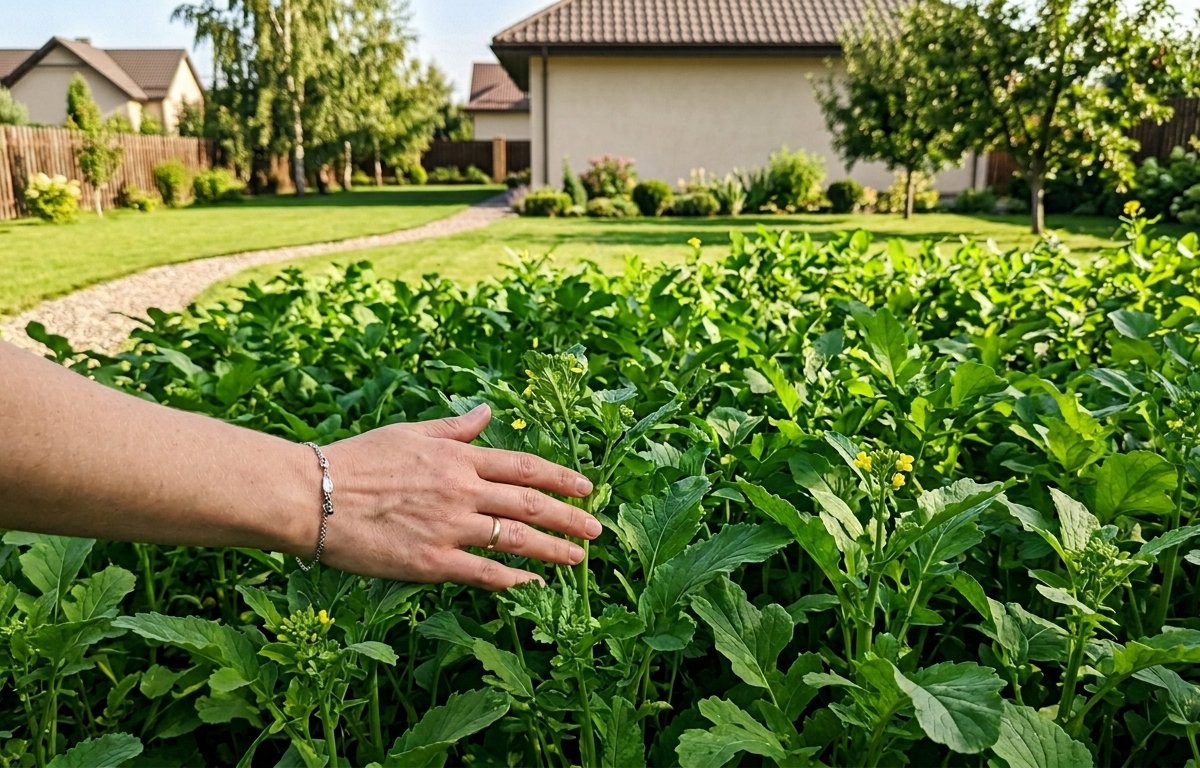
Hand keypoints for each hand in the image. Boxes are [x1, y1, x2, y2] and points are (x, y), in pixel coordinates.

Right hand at [309, 404, 599, 589]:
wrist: (313, 496)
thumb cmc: (356, 461)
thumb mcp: (409, 433)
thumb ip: (454, 428)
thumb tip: (487, 412)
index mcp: (458, 458)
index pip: (524, 467)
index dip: (560, 478)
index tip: (587, 488)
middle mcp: (461, 491)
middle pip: (529, 504)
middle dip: (569, 518)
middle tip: (596, 530)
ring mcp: (449, 527)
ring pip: (515, 539)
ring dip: (553, 549)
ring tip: (578, 559)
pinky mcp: (431, 562)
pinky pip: (483, 572)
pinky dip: (513, 579)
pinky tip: (533, 584)